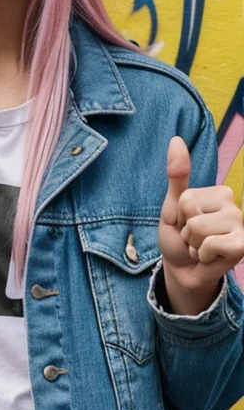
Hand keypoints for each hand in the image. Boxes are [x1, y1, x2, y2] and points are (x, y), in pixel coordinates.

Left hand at [158, 135, 243, 305]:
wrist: (183, 269)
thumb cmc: (179, 237)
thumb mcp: (173, 206)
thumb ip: (177, 175)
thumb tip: (176, 139)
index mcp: (219, 192)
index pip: (187, 198)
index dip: (179, 215)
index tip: (186, 224)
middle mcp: (234, 205)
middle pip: (192, 213)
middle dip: (186, 231)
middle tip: (194, 238)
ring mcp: (241, 225)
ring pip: (200, 229)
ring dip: (193, 244)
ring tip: (201, 247)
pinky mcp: (242, 245)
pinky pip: (212, 244)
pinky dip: (202, 254)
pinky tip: (209, 257)